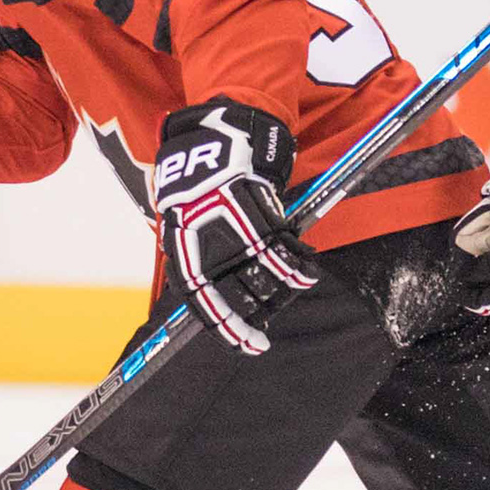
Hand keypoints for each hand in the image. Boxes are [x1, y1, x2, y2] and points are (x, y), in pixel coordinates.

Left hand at [150, 98, 317, 355]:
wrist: (210, 142)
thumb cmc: (196, 189)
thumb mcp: (181, 227)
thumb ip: (197, 261)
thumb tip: (212, 299)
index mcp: (187, 258)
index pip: (209, 309)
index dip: (232, 333)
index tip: (253, 346)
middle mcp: (210, 251)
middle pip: (245, 297)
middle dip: (261, 310)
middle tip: (270, 316)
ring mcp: (236, 234)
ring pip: (269, 278)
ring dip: (285, 288)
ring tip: (295, 286)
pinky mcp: (260, 216)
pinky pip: (286, 252)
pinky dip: (300, 264)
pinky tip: (307, 269)